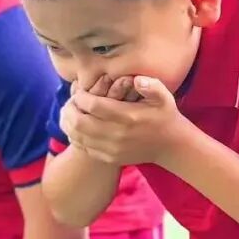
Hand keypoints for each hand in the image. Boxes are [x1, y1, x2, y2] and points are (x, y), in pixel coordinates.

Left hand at [65, 76, 187, 165]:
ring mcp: (112, 149)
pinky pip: (84, 148)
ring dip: (68, 123)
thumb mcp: (164, 97)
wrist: (171, 146)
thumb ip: (151, 86)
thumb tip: (136, 80)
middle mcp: (118, 134)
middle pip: (80, 122)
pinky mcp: (110, 158)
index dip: (80, 97)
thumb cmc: (164, 116)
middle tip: (69, 102)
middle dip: (70, 110)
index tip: (78, 91)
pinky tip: (75, 128)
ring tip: (68, 113)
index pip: (93, 105)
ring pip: (78, 136)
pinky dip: (75, 137)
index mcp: (128, 116)